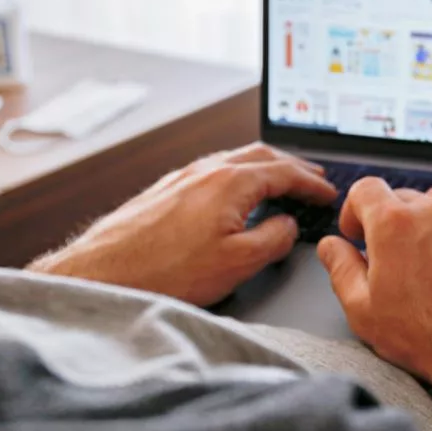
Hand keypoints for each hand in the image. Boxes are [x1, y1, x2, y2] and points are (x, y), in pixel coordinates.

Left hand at [29, 143, 336, 305]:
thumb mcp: (239, 263)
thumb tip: (287, 226)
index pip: (285, 172)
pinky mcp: (164, 190)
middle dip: (292, 165)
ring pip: (235, 159)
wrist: (102, 276)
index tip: (329, 193)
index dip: (313, 183)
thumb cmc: (164, 272)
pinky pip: (213, 169)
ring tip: (281, 180)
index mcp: (230, 182)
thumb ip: (275, 239)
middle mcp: (206, 170)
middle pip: (261, 155)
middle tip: (313, 177)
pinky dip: (238, 174)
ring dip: (265, 166)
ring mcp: (182, 177)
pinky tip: (236, 192)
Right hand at [316, 179, 431, 391]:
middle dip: (392, 223)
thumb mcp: (364, 311)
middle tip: (395, 259)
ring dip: (430, 222)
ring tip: (431, 260)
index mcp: (393, 223)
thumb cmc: (429, 338)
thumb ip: (341, 269)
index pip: (366, 190)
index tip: (359, 233)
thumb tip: (331, 246)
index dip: (355, 211)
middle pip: (402, 197)